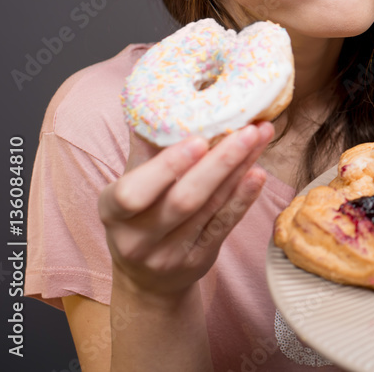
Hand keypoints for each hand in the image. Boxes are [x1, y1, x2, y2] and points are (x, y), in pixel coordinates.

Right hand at [99, 123, 273, 297]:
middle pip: (183, 200)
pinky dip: (243, 199)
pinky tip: (259, 173)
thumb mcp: (131, 184)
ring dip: (240, 170)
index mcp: (112, 211)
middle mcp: (138, 238)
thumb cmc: (139, 216)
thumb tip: (157, 93)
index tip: (198, 139)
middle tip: (248, 129)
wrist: (147, 279)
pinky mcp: (198, 259)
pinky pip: (223, 226)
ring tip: (261, 137)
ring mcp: (169, 253)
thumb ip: (145, 146)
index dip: (166, 167)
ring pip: (210, 208)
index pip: (133, 193)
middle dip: (220, 162)